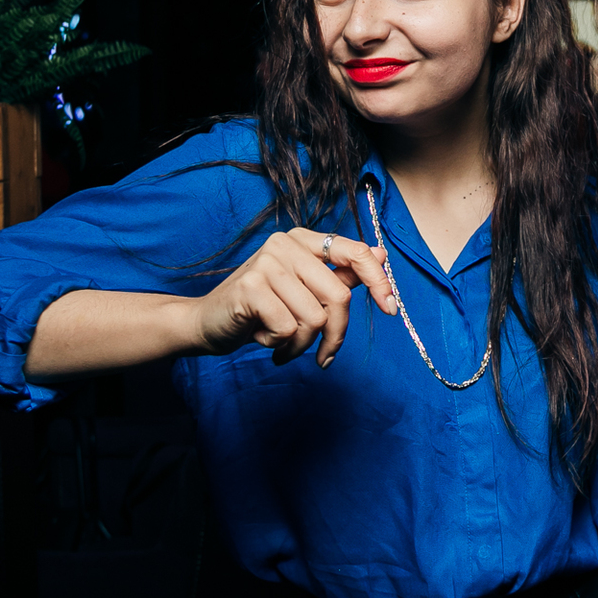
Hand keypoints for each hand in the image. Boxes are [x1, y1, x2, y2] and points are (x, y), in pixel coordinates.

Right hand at [185, 228, 394, 365]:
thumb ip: (339, 274)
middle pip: (339, 296)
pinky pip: (289, 328)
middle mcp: (285, 244)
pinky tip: (264, 340)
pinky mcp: (251, 287)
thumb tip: (380, 255)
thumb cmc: (259, 310)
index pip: (354, 252)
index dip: (379, 281)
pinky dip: (281, 345)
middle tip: (322, 356)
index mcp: (301, 241)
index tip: (391, 309)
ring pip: (315, 317)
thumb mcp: (303, 291)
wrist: (207, 324)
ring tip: (282, 343)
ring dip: (302, 344)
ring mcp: (266, 263)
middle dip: (334, 335)